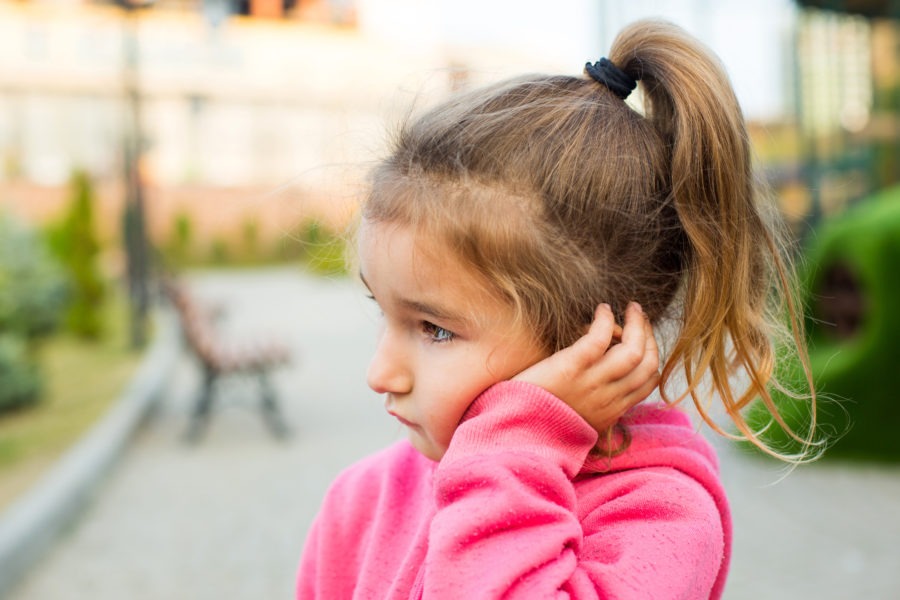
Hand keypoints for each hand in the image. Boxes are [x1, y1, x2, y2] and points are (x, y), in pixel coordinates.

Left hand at [513, 302, 659, 433]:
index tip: (644, 339)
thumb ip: (594, 404)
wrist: (514, 434)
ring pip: (632, 351)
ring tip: (632, 307)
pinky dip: (606, 321)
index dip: (652, 356)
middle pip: (647, 364)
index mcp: (611, 411)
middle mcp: (608, 398)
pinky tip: (603, 310)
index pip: (649, 382)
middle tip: (641, 316)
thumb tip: (604, 384)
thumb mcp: (578, 421)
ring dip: (637, 324)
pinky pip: (600, 339)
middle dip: (649, 336)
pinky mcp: (570, 368)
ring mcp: (591, 383)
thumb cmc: (540, 420)